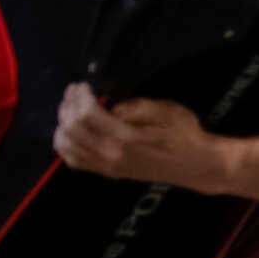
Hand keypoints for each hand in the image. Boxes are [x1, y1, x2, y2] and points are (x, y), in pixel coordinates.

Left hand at [53, 83, 227, 191]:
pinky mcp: (109, 173)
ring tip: (71, 109)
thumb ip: (135, 107)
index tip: (83, 85)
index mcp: (126, 137)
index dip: (79, 96)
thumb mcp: (166, 110)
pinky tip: (71, 132)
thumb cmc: (184, 134)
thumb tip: (110, 107)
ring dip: (63, 124)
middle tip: (75, 93)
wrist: (195, 165)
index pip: (87, 115)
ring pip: (67, 146)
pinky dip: (65, 146)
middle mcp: (112, 155)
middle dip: (68, 106)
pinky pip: (75, 161)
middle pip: (72, 129)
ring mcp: (108, 166)